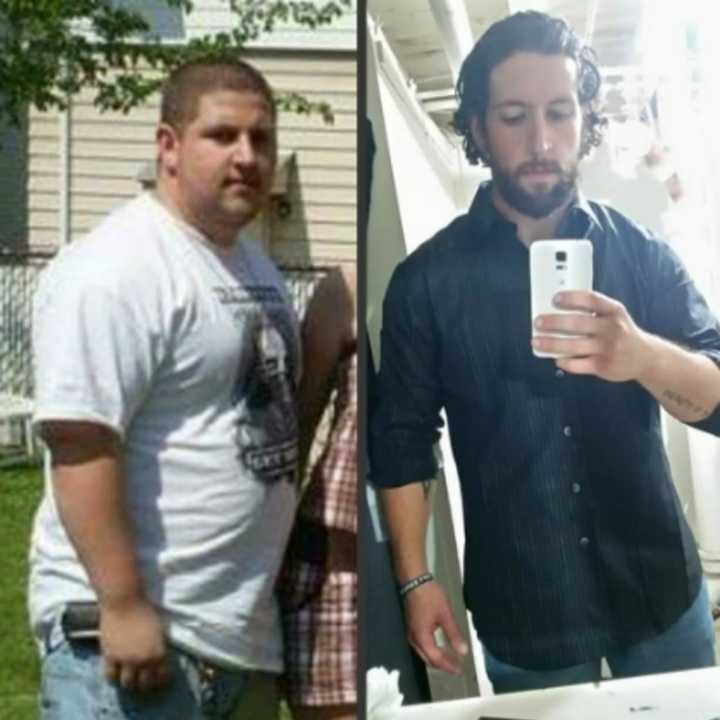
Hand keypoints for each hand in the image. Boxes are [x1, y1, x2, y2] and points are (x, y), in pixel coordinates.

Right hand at [100, 597, 171, 692]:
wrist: (125, 602)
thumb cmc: (145, 610)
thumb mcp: (158, 631)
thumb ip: (158, 647)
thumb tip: (158, 660)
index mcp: (159, 652)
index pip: (162, 676)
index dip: (161, 680)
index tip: (159, 681)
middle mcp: (143, 660)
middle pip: (144, 684)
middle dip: (145, 685)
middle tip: (143, 682)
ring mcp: (126, 660)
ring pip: (127, 683)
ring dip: (129, 682)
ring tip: (129, 679)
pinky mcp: (110, 657)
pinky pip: (111, 675)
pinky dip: (113, 677)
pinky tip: (116, 673)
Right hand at [403, 581, 468, 673]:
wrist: (413, 580)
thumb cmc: (430, 596)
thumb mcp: (445, 614)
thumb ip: (453, 634)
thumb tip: (463, 652)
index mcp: (422, 638)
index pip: (436, 659)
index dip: (449, 666)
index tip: (460, 670)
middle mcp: (413, 639)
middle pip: (428, 659)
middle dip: (442, 665)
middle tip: (457, 666)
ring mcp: (410, 633)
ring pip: (423, 653)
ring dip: (437, 658)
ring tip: (451, 658)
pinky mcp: (410, 627)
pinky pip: (421, 646)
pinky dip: (431, 650)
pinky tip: (439, 646)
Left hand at [532, 290, 651, 381]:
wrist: (645, 357)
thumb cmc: (621, 332)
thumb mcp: (614, 316)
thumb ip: (592, 311)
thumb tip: (556, 309)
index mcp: (614, 311)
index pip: (592, 300)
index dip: (572, 299)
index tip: (555, 299)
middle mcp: (612, 329)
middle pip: (578, 323)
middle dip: (554, 322)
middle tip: (537, 322)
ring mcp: (608, 349)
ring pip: (573, 346)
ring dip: (551, 344)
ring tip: (536, 341)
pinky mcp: (603, 366)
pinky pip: (577, 364)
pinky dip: (564, 361)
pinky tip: (555, 358)